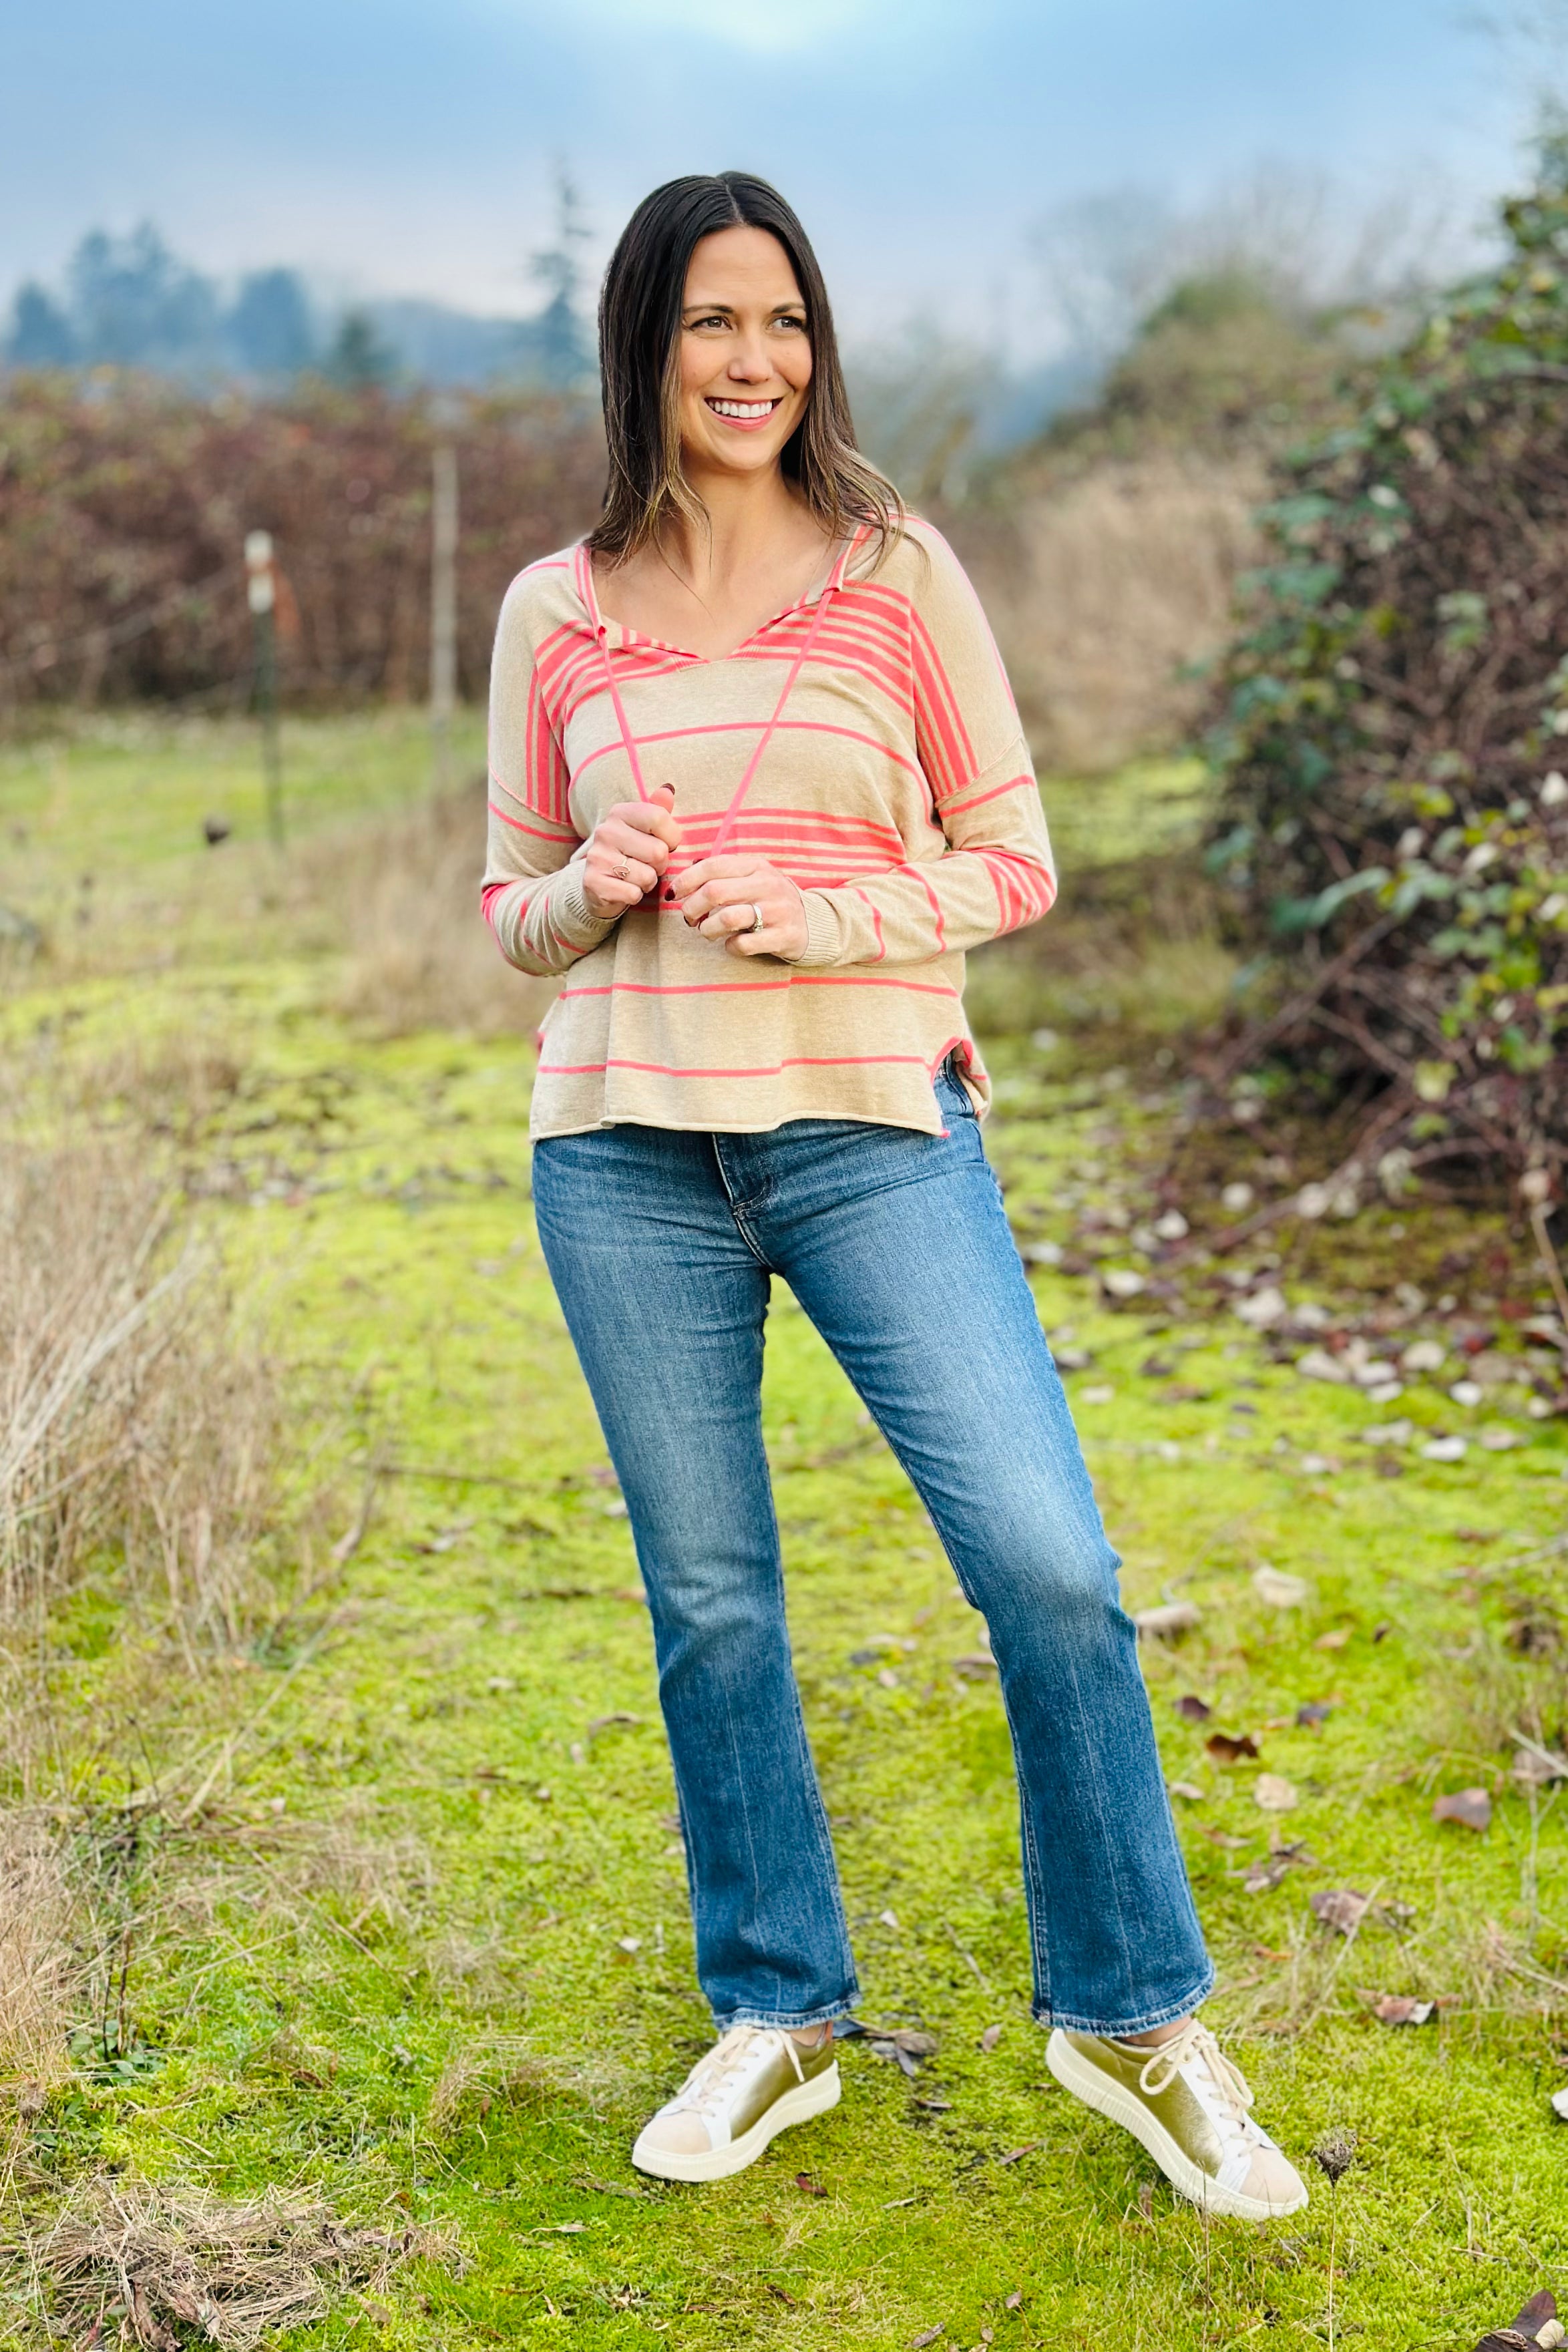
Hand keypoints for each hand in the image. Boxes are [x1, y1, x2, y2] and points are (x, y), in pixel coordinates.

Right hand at [582, 783, 680, 919]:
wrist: (598, 883)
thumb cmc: (630, 853)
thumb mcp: (644, 829)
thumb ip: (658, 810)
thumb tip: (668, 790)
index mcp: (619, 812)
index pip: (659, 818)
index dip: (672, 837)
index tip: (665, 844)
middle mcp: (605, 831)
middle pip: (658, 852)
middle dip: (661, 864)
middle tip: (649, 864)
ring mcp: (597, 857)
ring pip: (647, 876)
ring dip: (648, 882)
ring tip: (636, 877)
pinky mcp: (593, 882)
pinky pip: (633, 894)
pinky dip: (635, 896)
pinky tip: (625, 888)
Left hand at [672, 853, 808, 960]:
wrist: (813, 923)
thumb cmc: (770, 900)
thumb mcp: (753, 877)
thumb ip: (724, 874)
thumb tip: (683, 879)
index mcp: (756, 866)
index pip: (713, 866)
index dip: (686, 880)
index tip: (674, 894)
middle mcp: (767, 885)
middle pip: (714, 892)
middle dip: (692, 907)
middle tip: (689, 918)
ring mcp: (776, 911)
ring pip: (726, 919)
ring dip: (707, 929)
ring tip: (707, 932)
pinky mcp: (782, 936)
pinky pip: (744, 944)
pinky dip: (730, 947)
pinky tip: (731, 944)